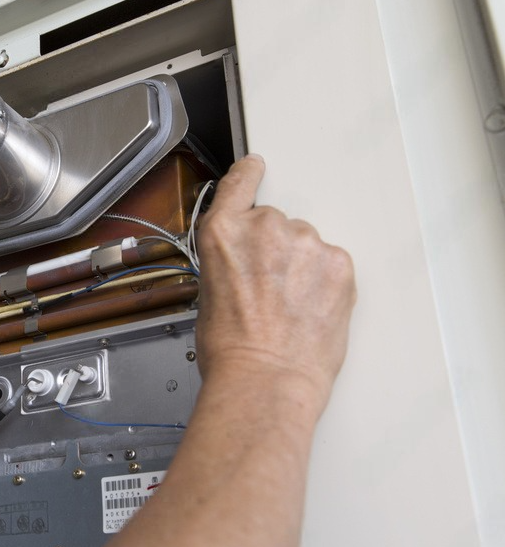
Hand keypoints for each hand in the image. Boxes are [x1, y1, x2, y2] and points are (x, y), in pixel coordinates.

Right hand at [196, 155, 355, 417]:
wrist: (265, 379)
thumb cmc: (230, 349)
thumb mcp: (208, 291)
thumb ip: (230, 260)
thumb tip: (247, 264)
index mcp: (223, 232)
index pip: (240, 183)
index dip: (249, 174)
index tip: (256, 167)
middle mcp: (264, 227)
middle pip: (276, 224)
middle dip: (275, 252)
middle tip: (267, 292)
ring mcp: (306, 243)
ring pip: (306, 246)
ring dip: (301, 268)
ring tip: (288, 309)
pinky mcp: (338, 263)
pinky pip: (331, 264)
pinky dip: (324, 283)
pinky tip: (308, 311)